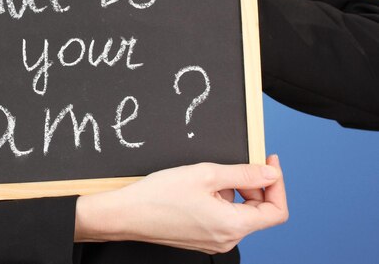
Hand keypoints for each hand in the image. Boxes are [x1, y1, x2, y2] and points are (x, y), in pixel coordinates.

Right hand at [74, 155, 287, 254]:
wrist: (126, 214)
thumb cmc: (159, 195)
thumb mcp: (206, 174)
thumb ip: (243, 174)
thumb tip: (270, 174)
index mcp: (233, 226)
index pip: (276, 211)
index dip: (278, 184)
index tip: (269, 163)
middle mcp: (227, 240)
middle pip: (258, 211)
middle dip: (252, 185)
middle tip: (236, 163)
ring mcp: (213, 242)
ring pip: (239, 213)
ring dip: (233, 191)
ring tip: (208, 177)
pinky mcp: (201, 238)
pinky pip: (223, 218)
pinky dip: (220, 200)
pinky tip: (200, 188)